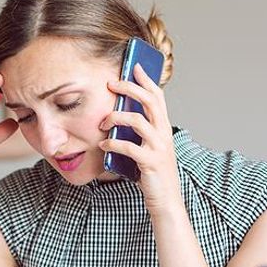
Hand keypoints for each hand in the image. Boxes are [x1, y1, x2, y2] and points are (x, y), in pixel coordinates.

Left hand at [98, 64, 181, 212]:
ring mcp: (159, 147)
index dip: (146, 80)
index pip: (158, 97)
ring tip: (101, 123)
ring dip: (116, 117)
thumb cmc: (152, 174)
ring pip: (138, 121)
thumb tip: (116, 117)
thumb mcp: (147, 148)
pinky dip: (113, 143)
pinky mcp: (151, 162)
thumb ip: (138, 134)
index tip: (134, 66)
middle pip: (150, 101)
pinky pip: (129, 147)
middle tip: (111, 84)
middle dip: (130, 88)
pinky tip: (104, 144)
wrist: (165, 200)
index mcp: (163, 128)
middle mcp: (164, 134)